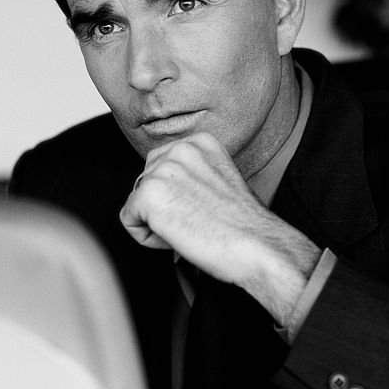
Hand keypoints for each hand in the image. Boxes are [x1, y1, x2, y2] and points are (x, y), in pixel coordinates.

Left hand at [120, 132, 320, 325]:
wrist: (259, 246)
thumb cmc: (245, 226)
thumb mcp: (219, 182)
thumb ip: (192, 176)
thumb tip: (170, 191)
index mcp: (199, 142)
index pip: (162, 167)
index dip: (178, 197)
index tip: (202, 209)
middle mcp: (179, 148)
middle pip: (146, 183)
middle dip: (164, 208)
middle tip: (196, 221)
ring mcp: (162, 170)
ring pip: (137, 203)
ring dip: (158, 224)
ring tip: (191, 228)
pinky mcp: (149, 195)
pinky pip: (129, 221)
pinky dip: (148, 238)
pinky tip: (178, 237)